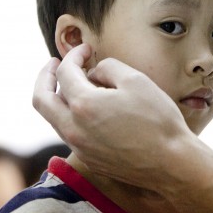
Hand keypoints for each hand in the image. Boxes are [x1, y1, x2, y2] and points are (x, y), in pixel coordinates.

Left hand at [33, 44, 192, 188]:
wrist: (171, 163)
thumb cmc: (157, 120)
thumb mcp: (136, 80)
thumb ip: (107, 68)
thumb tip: (94, 72)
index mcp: (83, 105)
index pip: (65, 72)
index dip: (74, 55)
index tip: (87, 49)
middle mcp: (74, 129)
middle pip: (41, 99)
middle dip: (45, 76)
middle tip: (55, 63)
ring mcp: (80, 147)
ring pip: (53, 117)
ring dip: (57, 96)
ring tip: (75, 83)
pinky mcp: (89, 158)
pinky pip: (69, 132)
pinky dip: (71, 114)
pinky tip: (89, 106)